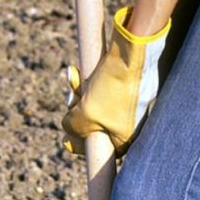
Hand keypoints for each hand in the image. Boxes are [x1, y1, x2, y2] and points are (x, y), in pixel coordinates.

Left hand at [63, 7, 169, 155]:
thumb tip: (68, 131)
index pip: (98, 149)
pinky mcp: (130, 87)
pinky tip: (78, 71)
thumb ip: (73, 126)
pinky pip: (103, 89)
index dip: (79, 141)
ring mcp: (131, 105)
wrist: (134, 50)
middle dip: (77, 110)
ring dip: (80, 93)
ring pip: (96, 104)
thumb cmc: (114, 86)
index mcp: (126, 138)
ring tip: (74, 77)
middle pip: (94, 124)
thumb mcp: (86, 114)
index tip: (66, 138)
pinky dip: (89, 82)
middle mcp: (132, 124)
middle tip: (71, 98)